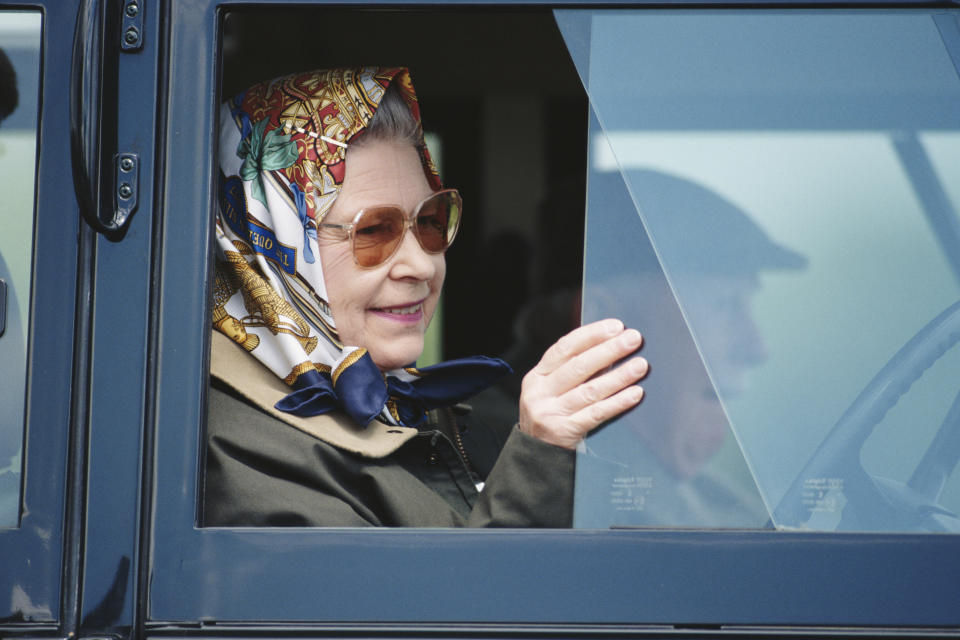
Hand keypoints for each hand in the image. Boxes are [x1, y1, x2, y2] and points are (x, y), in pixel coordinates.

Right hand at [518, 319, 648, 448]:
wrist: (537, 458)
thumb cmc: (552, 417)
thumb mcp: (551, 391)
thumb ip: (573, 371)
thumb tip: (611, 346)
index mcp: (536, 377)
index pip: (564, 348)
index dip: (591, 335)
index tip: (615, 326)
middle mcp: (539, 393)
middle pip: (578, 367)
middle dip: (609, 350)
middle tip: (633, 339)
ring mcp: (549, 413)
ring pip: (589, 390)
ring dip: (618, 376)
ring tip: (640, 365)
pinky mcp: (563, 432)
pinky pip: (595, 414)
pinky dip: (617, 402)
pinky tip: (635, 394)